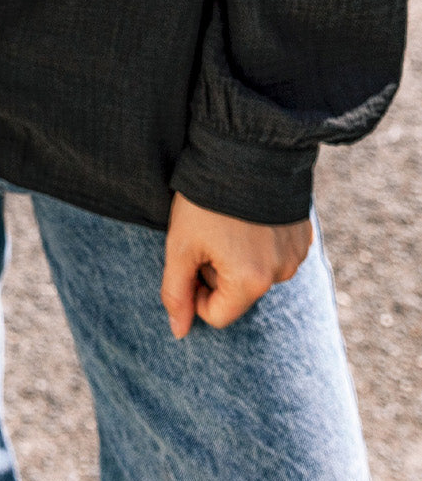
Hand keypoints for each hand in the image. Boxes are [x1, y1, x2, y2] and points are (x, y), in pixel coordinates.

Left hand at [160, 192, 312, 338]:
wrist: (244, 147)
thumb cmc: (206, 198)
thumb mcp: (180, 244)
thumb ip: (176, 292)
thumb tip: (178, 333)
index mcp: (250, 282)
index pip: (216, 315)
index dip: (196, 291)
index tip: (191, 258)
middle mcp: (281, 274)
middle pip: (237, 294)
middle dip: (218, 272)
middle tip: (208, 233)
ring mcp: (296, 255)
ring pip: (256, 274)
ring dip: (238, 258)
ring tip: (229, 221)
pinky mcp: (304, 237)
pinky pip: (275, 255)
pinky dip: (259, 243)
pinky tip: (249, 217)